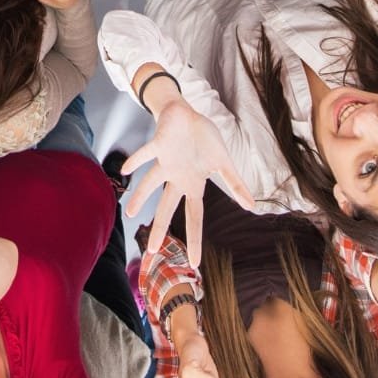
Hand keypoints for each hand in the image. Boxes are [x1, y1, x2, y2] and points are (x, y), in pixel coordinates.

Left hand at [123, 94, 255, 266]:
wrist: (187, 114)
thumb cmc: (203, 139)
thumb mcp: (224, 161)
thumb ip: (234, 183)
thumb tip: (252, 205)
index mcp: (193, 184)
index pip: (195, 216)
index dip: (194, 238)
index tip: (194, 263)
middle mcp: (176, 177)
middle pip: (167, 206)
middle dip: (160, 227)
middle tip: (151, 250)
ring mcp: (166, 162)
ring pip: (150, 182)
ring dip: (140, 196)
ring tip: (128, 212)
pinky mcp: (159, 144)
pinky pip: (146, 154)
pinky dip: (137, 160)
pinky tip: (125, 169)